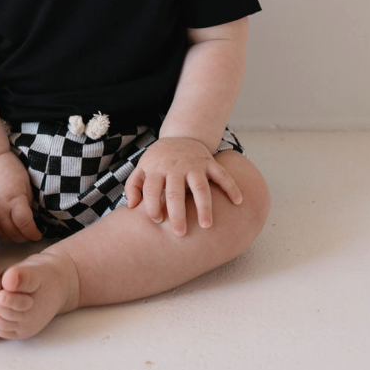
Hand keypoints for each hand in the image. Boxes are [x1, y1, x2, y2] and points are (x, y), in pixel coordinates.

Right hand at [0, 150, 42, 243]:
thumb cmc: (8, 167)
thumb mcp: (25, 183)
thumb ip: (28, 202)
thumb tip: (31, 218)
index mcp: (14, 199)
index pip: (25, 224)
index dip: (33, 233)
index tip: (38, 234)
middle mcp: (0, 208)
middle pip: (14, 234)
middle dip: (25, 238)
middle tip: (31, 235)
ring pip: (1, 236)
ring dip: (12, 238)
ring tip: (19, 233)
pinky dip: (1, 233)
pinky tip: (6, 229)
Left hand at [124, 137, 242, 235]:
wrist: (181, 136)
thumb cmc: (159, 159)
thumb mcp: (142, 167)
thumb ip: (133, 186)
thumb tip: (132, 207)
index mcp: (157, 169)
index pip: (152, 189)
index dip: (152, 206)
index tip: (158, 221)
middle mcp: (175, 167)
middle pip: (175, 192)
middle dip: (177, 213)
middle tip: (180, 233)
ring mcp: (194, 165)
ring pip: (200, 186)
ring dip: (204, 206)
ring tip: (206, 226)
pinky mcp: (210, 162)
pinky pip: (222, 174)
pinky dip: (231, 187)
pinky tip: (238, 202)